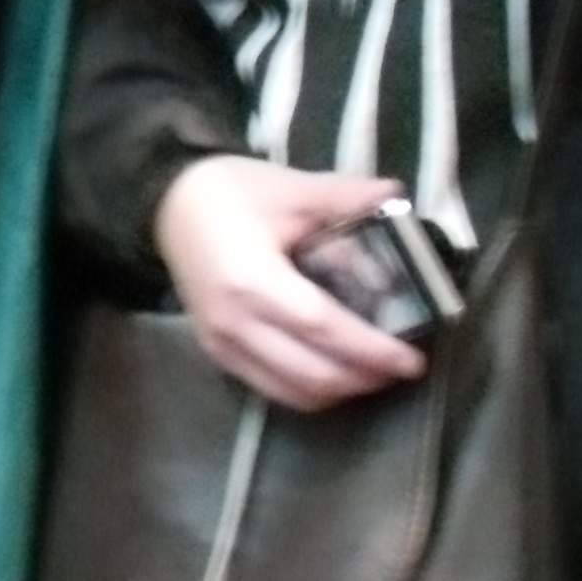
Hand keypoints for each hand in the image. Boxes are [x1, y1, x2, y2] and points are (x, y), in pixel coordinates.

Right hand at [151, 154, 428, 410]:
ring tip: (373, 371)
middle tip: (402, 365)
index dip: (371, 349)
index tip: (413, 358)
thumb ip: (345, 196)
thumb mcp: (290, 187)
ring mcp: (221, 343)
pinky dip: (310, 390)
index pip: (323, 328)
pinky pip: (271, 388)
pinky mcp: (217, 352)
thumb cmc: (229, 192)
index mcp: (251, 279)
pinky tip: (335, 370)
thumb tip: (397, 195)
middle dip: (365, 377)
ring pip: (294, 393)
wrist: (168, 203)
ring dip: (340, 390)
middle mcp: (234, 322)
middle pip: (312, 373)